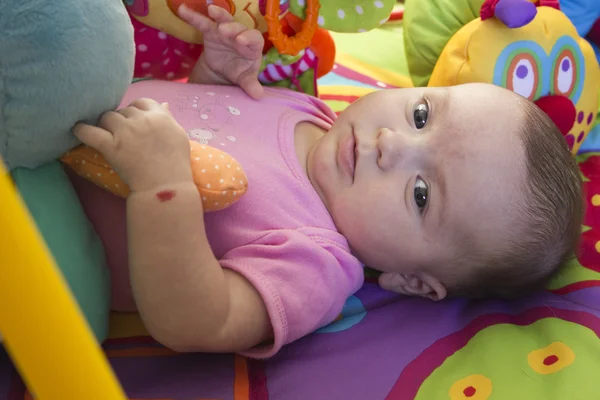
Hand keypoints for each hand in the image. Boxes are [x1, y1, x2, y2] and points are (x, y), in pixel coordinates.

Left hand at [73, 98, 192, 192]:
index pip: (141, 102)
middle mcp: (141, 119)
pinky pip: (89, 132)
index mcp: (159, 116)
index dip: (136, 110)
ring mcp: (124, 132)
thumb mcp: (179, 135)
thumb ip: (169, 118)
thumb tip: (164, 104)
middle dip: (122, 120)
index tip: (135, 121)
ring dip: (107, 125)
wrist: (165, 186)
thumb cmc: (176, 163)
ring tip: (108, 136)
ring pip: (107, 117)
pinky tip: (77, 129)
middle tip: (124, 135)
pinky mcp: (110, 146)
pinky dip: (81, 130)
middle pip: (123, 111)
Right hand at [178, 4, 263, 98]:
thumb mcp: (244, 79)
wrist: (224, 70)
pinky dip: (193, 16)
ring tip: (212, 10)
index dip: (249, 38)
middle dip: (232, 28)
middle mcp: (240, 35)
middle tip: (224, 30)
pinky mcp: (211, 32)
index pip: (255, 39)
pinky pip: (202, 23)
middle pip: (238, 28)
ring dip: (219, 14)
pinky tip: (183, 10)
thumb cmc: (239, 72)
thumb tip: (258, 96)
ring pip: (224, 20)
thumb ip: (250, 85)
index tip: (241, 41)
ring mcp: (225, 31)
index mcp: (252, 47)